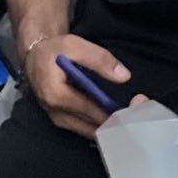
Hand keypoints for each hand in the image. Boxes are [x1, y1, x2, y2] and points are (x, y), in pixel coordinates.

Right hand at [24, 33, 142, 138]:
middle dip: (121, 122)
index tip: (139, 106)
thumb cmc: (53, 50)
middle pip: (96, 127)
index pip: (94, 112)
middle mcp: (58, 115)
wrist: (34, 57)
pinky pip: (88, 130)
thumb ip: (99, 59)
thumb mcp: (74, 45)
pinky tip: (120, 118)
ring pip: (94, 133)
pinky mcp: (64, 123)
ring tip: (135, 114)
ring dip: (115, 126)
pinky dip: (105, 126)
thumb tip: (124, 76)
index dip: (119, 112)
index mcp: (57, 96)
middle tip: (143, 111)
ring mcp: (60, 121)